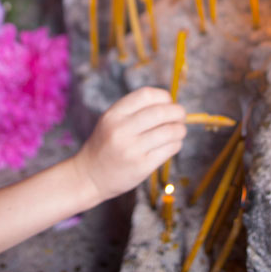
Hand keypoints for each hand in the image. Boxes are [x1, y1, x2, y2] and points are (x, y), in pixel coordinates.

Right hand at [72, 87, 185, 201]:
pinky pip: (169, 149)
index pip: (146, 95)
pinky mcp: (141, 166)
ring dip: (180, 130)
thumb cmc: (106, 145)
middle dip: (177, 112)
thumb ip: (135, 110)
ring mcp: (131, 149)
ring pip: (169, 131)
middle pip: (161, 112)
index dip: (164, 96)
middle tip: (181, 116)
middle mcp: (121, 130)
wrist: (89, 176)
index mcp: (114, 114)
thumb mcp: (111, 121)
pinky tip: (172, 144)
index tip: (169, 102)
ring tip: (179, 131)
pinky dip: (176, 144)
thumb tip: (171, 103)